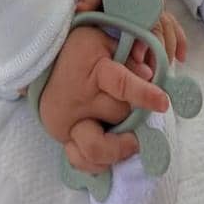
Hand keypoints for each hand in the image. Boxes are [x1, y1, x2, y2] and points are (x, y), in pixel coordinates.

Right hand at [38, 25, 168, 173]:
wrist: (40, 58)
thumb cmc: (78, 47)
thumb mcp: (102, 40)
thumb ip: (127, 55)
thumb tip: (149, 75)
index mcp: (92, 71)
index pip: (121, 84)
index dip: (144, 94)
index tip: (163, 103)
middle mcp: (79, 100)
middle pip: (118, 115)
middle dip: (132, 112)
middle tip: (136, 107)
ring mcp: (68, 121)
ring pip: (98, 148)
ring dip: (118, 146)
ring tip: (130, 141)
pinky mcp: (61, 136)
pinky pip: (80, 160)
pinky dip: (98, 162)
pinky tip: (110, 155)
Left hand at [76, 0, 186, 65]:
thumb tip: (79, 12)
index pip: (142, 22)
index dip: (141, 41)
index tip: (136, 58)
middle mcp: (152, 4)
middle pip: (160, 32)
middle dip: (157, 54)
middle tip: (151, 76)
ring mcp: (159, 8)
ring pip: (170, 32)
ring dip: (168, 53)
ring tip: (163, 75)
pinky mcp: (162, 11)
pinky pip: (175, 26)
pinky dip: (180, 41)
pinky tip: (182, 58)